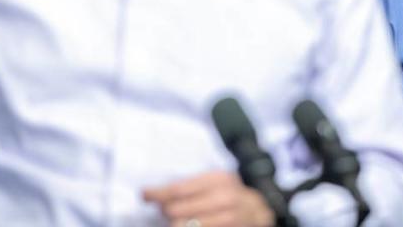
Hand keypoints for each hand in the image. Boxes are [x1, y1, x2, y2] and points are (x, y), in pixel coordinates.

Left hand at [143, 170, 275, 226]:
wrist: (258, 210)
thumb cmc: (228, 193)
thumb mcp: (214, 181)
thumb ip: (190, 186)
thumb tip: (156, 193)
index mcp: (217, 180)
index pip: (178, 189)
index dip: (157, 194)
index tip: (144, 195)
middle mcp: (223, 199)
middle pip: (177, 211)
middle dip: (166, 212)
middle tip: (165, 211)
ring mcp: (227, 219)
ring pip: (184, 226)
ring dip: (175, 224)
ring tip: (177, 220)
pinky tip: (189, 224)